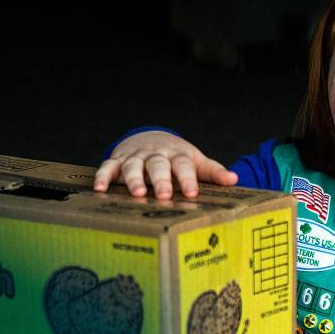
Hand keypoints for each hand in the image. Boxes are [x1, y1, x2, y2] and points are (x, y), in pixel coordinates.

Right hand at [93, 130, 237, 198]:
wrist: (152, 138)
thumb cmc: (178, 157)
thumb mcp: (197, 162)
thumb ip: (213, 172)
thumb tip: (234, 179)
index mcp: (178, 156)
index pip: (184, 166)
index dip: (187, 179)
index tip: (192, 192)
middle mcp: (156, 155)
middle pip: (158, 165)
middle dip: (160, 180)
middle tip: (164, 195)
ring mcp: (136, 157)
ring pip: (134, 165)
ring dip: (134, 178)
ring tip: (137, 193)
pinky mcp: (118, 161)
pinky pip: (108, 167)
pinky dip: (103, 176)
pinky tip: (100, 188)